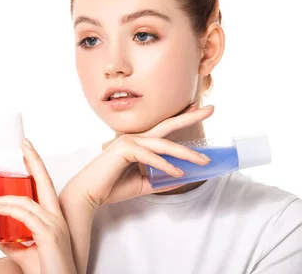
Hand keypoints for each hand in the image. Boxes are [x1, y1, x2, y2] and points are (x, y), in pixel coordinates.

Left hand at [0, 138, 76, 273]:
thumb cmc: (48, 271)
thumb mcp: (24, 254)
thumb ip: (9, 241)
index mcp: (54, 218)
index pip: (45, 186)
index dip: (37, 166)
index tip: (28, 150)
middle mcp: (56, 217)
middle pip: (45, 182)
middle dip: (34, 160)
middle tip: (23, 143)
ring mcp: (54, 225)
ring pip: (25, 202)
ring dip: (2, 200)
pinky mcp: (48, 235)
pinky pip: (24, 216)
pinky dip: (7, 211)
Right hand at [63, 103, 213, 207]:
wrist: (90, 194)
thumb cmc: (112, 187)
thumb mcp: (144, 184)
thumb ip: (161, 179)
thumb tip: (183, 179)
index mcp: (139, 142)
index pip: (164, 128)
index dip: (182, 116)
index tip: (198, 108)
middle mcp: (135, 137)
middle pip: (168, 125)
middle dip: (190, 116)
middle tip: (211, 109)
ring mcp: (129, 141)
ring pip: (164, 144)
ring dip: (186, 153)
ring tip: (203, 161)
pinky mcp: (124, 149)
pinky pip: (150, 157)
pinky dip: (166, 165)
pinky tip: (178, 173)